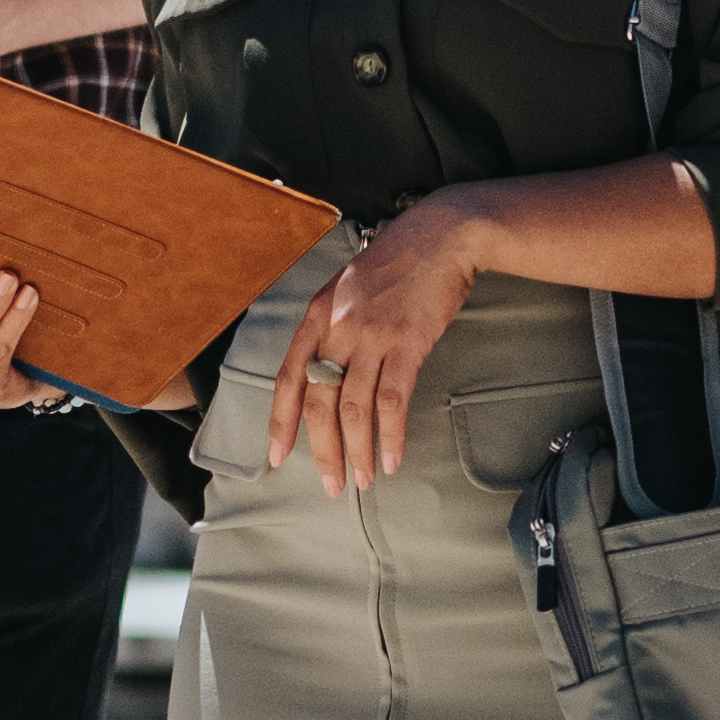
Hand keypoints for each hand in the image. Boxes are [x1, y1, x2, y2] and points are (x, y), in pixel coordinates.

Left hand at [265, 199, 481, 496]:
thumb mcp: (348, 287)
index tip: (277, 456)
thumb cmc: (399, 261)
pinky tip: (393, 457)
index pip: (288, 377)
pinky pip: (392, 400)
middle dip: (322, 451)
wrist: (442, 235)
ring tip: (363, 480)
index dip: (281, 421)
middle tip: (331, 484)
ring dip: (357, 451)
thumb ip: (333, 327)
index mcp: (317, 315)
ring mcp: (371, 336)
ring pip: (353, 409)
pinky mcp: (407, 343)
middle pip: (319, 402)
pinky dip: (391, 435)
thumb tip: (328, 373)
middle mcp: (337, 328)